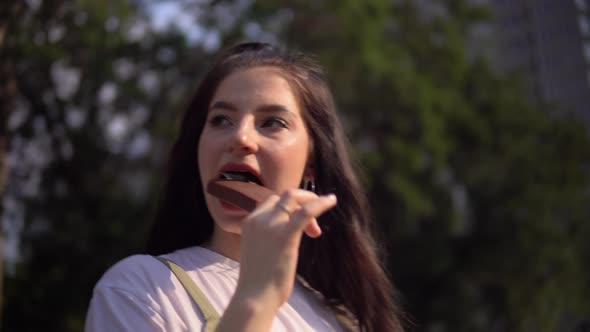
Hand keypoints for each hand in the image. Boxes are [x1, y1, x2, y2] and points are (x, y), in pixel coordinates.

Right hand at [235, 189, 336, 309]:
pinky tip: (332, 201)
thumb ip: (269, 237)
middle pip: (284, 197)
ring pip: (293, 198)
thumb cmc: (258, 282)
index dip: (289, 208)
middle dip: (302, 205)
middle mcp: (258, 219)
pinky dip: (320, 203)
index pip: (272, 202)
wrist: (254, 298)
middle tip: (313, 229)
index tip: (301, 227)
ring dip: (310, 205)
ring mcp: (270, 225)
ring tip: (317, 232)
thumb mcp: (260, 251)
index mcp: (249, 222)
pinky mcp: (285, 235)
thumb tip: (286, 235)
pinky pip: (306, 211)